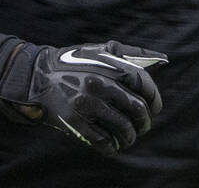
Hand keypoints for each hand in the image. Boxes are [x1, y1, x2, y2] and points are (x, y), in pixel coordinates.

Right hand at [0, 40, 167, 154]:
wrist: (37, 75)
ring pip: (122, 128)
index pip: (145, 86)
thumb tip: (160, 59)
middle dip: (144, 122)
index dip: (154, 100)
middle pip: (137, 110)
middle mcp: (101, 84)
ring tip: (127, 138)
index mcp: (109, 66)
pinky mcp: (75, 121)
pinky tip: (111, 147)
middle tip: (143, 127)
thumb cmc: (72, 62)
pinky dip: (111, 147)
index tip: (154, 109)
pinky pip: (102, 141)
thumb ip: (127, 54)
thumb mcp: (98, 50)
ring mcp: (88, 104)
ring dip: (129, 137)